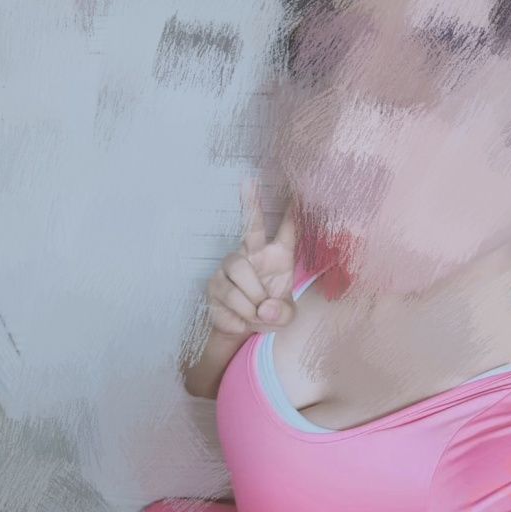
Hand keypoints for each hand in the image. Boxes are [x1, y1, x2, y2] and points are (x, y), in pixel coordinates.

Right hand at [206, 180, 296, 337]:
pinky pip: (230, 293)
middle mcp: (254, 254)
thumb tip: (266, 308)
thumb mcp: (286, 317)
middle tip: (248, 181)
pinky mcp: (215, 282)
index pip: (287, 231)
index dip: (292, 212)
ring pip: (240, 270)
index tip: (296, 191)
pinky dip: (243, 311)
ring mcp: (231, 266)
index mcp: (278, 257)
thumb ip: (283, 313)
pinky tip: (245, 317)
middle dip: (250, 204)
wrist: (243, 330)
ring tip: (258, 312)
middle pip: (252, 226)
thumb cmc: (269, 313)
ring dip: (253, 297)